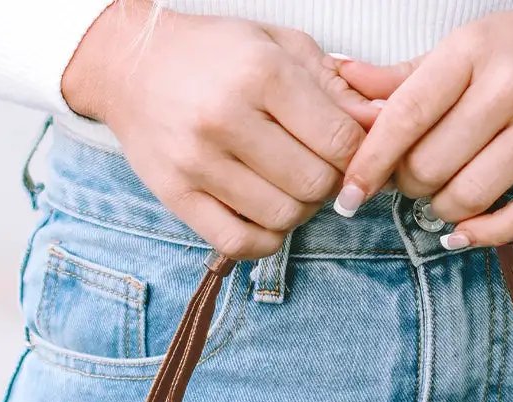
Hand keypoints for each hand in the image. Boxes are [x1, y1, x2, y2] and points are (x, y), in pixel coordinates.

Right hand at [62, 1, 383, 257]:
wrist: (130, 66)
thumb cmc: (214, 55)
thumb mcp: (278, 47)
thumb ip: (334, 86)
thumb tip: (382, 124)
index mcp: (260, 72)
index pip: (340, 141)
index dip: (357, 156)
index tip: (349, 153)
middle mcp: (227, 117)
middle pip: (315, 185)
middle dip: (328, 183)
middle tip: (315, 167)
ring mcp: (198, 161)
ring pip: (284, 217)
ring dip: (298, 211)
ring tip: (287, 186)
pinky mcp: (178, 196)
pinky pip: (242, 243)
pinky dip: (265, 238)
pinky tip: (264, 214)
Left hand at [331, 0, 512, 246]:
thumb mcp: (467, 46)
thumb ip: (405, 77)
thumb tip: (342, 82)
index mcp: (471, 53)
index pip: (404, 117)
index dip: (368, 164)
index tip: (347, 195)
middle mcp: (508, 88)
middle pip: (429, 167)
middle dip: (408, 187)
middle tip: (412, 182)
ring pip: (467, 197)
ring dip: (442, 211)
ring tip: (443, 198)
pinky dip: (483, 235)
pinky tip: (465, 233)